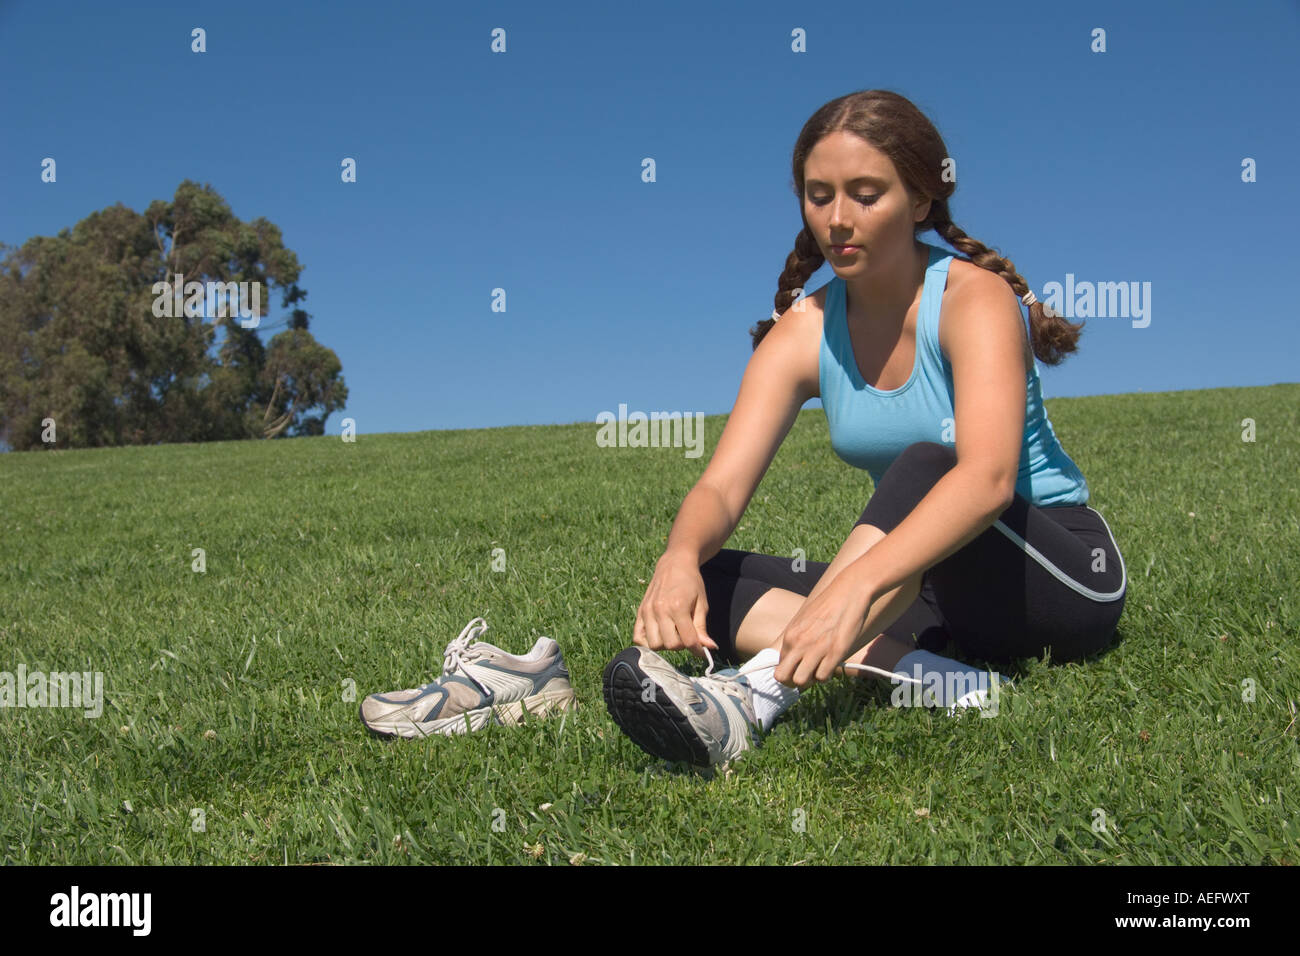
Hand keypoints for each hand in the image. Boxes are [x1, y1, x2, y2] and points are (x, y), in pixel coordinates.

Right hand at [632, 550, 719, 658]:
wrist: (675, 564)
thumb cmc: (691, 583)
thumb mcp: (702, 604)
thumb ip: (702, 628)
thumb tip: (709, 648)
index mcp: (678, 607)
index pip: (688, 641)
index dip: (698, 650)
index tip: (702, 650)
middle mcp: (660, 610)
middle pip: (670, 645)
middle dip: (681, 645)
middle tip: (686, 636)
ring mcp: (647, 611)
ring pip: (654, 645)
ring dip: (665, 644)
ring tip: (673, 634)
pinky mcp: (640, 612)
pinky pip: (638, 638)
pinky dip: (648, 642)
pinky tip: (659, 635)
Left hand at [773, 573, 876, 687]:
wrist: (849, 591)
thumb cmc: (829, 606)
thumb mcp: (804, 621)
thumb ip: (797, 639)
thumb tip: (794, 659)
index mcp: (790, 635)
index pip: (779, 666)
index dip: (789, 672)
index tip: (799, 670)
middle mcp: (799, 644)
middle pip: (784, 678)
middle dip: (793, 682)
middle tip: (807, 676)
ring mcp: (816, 649)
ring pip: (802, 682)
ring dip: (811, 680)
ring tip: (820, 669)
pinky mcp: (834, 653)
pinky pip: (823, 677)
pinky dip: (827, 675)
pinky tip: (832, 664)